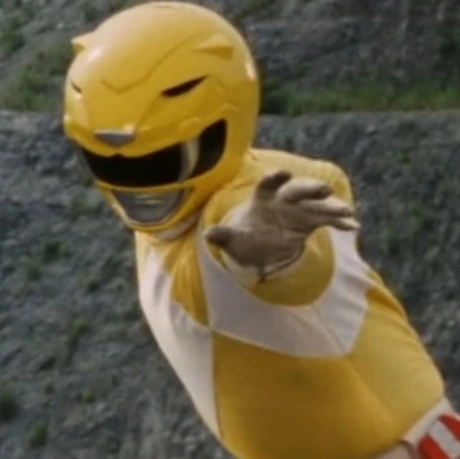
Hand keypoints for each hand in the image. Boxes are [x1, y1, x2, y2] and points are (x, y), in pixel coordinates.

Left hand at [205, 170, 358, 276]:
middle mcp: (283, 200)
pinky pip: (326, 219)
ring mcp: (298, 210)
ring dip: (331, 206)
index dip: (276, 179)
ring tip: (347, 211)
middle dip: (310, 189)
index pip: (268, 185)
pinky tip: (353, 226)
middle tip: (324, 189)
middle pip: (298, 190)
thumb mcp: (233, 239)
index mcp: (262, 198)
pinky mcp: (310, 221)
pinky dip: (339, 222)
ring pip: (317, 205)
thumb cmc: (245, 236)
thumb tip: (209, 235)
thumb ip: (224, 236)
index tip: (284, 174)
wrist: (259, 241)